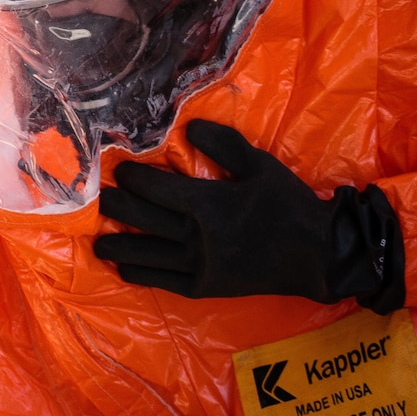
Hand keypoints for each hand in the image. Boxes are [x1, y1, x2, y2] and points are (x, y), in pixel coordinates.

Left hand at [96, 119, 389, 303]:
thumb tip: (189, 127)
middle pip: (145, 221)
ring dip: (119, 248)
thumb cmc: (289, 204)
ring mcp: (200, 265)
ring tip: (99, 243)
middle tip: (101, 201)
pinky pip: (164, 282)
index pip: (158, 190)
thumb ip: (225, 145)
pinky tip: (124, 270)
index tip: (120, 171)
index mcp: (210, 205)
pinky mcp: (205, 287)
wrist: (317, 254)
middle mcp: (198, 237)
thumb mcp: (262, 166)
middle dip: (118, 210)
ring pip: (147, 256)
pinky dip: (141, 276)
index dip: (134, 179)